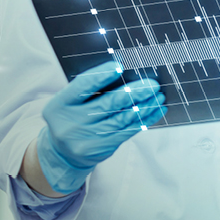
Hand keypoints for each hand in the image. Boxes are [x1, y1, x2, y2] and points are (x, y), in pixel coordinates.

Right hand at [37, 61, 165, 193]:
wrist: (63, 153)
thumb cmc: (72, 117)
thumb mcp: (70, 102)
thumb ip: (90, 88)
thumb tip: (123, 69)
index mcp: (60, 104)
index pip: (82, 86)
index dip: (101, 75)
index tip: (119, 66)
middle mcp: (71, 122)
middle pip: (107, 103)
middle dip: (133, 92)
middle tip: (152, 84)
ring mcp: (86, 137)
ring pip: (122, 118)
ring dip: (144, 106)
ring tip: (158, 95)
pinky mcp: (101, 148)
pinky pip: (128, 131)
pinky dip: (144, 119)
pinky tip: (156, 110)